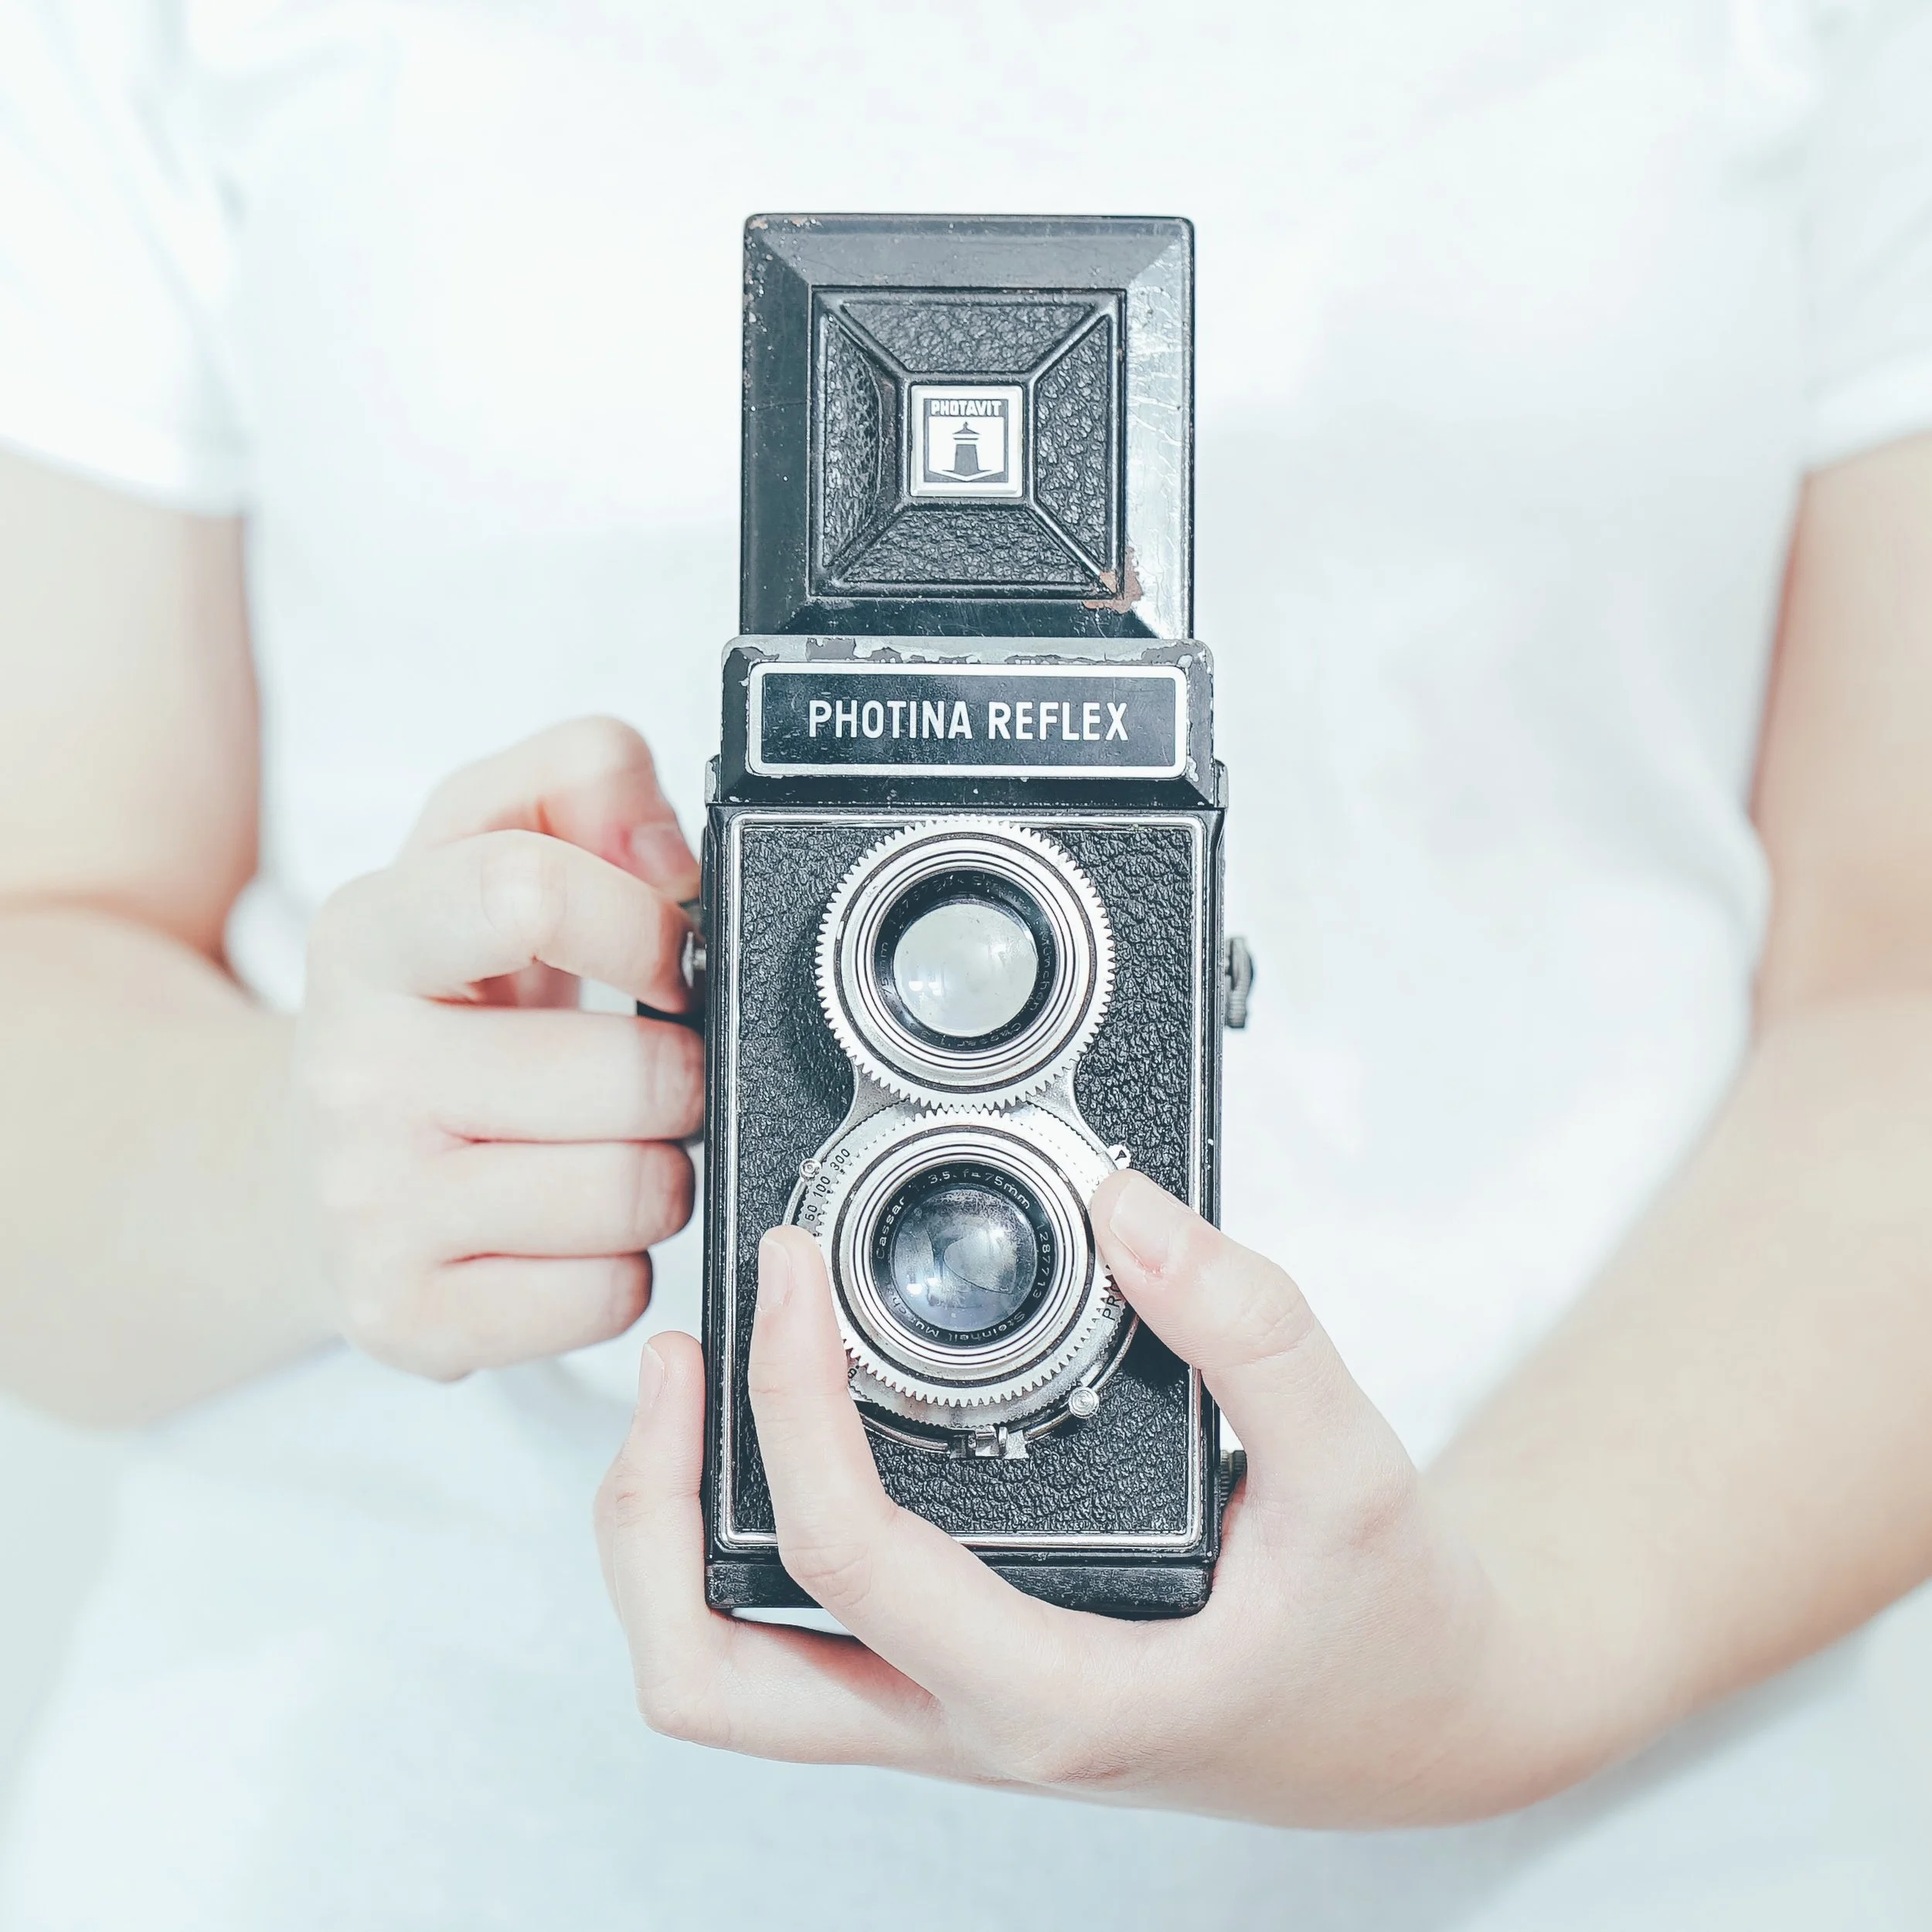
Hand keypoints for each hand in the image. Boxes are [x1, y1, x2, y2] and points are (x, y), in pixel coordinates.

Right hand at [294, 718, 701, 1379]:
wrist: (303, 1165)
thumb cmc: (432, 1003)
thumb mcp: (482, 849)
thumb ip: (581, 781)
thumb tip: (672, 850)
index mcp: (369, 937)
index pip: (529, 891)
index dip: (645, 925)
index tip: (667, 958)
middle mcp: (351, 1074)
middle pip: (632, 1074)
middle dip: (677, 1074)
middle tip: (641, 1074)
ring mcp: (369, 1211)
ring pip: (636, 1194)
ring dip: (660, 1172)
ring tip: (604, 1148)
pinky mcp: (406, 1319)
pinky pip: (609, 1297)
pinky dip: (619, 1268)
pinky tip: (567, 1230)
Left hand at [595, 1174, 1582, 1826]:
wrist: (1419, 1722)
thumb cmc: (1384, 1623)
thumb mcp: (1356, 1473)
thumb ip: (1256, 1335)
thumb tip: (1131, 1208)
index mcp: (1055, 1693)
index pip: (846, 1554)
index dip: (787, 1396)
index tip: (793, 1270)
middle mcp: (970, 1725)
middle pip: (707, 1678)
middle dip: (647, 1515)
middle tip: (676, 1361)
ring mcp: (949, 1718)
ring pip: (726, 1679)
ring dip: (664, 1542)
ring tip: (691, 1389)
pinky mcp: (957, 1685)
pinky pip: (794, 1640)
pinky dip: (740, 1541)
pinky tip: (782, 1434)